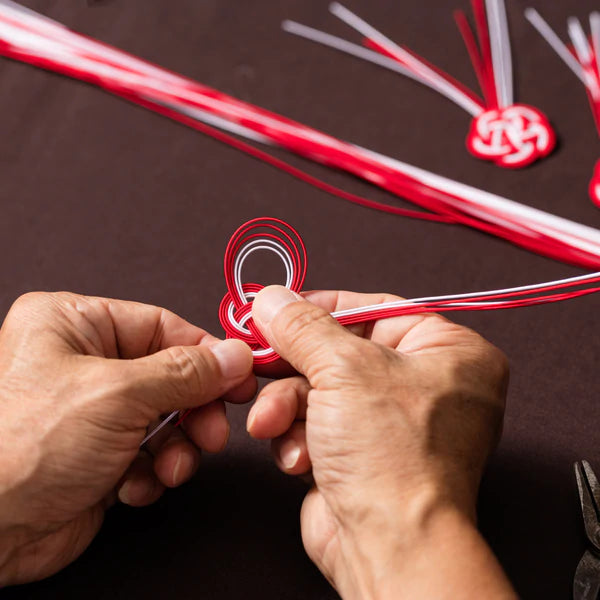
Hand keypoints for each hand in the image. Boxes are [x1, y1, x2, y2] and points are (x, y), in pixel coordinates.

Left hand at [0, 292, 254, 584]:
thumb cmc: (20, 448)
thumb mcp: (119, 394)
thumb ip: (186, 373)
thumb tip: (234, 356)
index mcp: (74, 324)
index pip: (162, 326)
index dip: (207, 353)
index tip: (241, 377)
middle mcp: (81, 363)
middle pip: (169, 375)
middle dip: (194, 409)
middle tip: (213, 431)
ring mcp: (90, 411)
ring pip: (165, 418)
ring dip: (177, 447)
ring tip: (172, 467)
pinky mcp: (97, 454)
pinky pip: (148, 452)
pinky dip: (153, 471)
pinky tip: (137, 484)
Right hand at [247, 286, 515, 598]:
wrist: (389, 547)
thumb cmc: (395, 458)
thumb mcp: (343, 369)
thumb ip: (303, 326)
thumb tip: (274, 298)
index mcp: (449, 352)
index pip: (376, 308)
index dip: (322, 305)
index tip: (278, 307)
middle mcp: (426, 384)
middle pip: (340, 351)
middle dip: (294, 365)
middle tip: (259, 357)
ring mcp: (392, 421)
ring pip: (319, 389)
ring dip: (288, 406)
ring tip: (276, 423)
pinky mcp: (362, 452)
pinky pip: (315, 423)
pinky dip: (297, 436)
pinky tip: (299, 456)